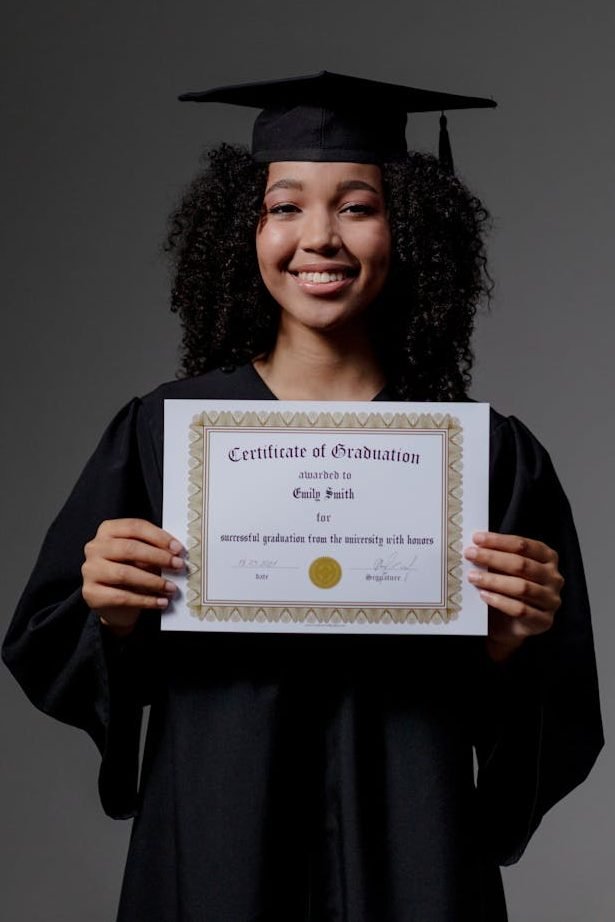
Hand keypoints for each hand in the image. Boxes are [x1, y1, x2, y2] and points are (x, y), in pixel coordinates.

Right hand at [81, 518, 184, 635]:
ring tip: (171, 587)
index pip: (135, 527)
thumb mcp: (142, 557)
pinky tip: (161, 602)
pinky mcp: (91, 593)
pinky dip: (145, 600)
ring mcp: (90, 570)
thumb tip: (176, 554)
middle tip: (178, 566)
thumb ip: (155, 551)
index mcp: (108, 530)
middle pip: (129, 548)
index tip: (178, 548)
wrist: (115, 604)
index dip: (158, 537)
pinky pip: (122, 597)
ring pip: (125, 573)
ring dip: (153, 581)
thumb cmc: (132, 572)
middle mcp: (95, 547)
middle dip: (158, 557)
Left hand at [464, 532, 563, 661]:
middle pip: (522, 564)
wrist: (509, 625)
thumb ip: (495, 557)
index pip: (523, 545)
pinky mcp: (544, 621)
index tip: (476, 539)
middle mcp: (553, 577)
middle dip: (492, 558)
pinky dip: (500, 601)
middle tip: (470, 555)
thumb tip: (474, 545)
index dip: (499, 541)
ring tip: (473, 577)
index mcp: (547, 558)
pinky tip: (484, 596)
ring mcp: (551, 600)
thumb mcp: (503, 570)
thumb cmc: (507, 590)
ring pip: (522, 587)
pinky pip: (521, 609)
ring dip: (494, 580)